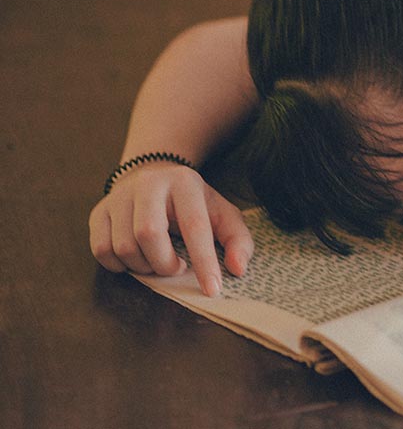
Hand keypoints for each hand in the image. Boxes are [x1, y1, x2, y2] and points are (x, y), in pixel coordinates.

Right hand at [89, 163, 252, 296]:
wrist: (154, 179)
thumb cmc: (193, 205)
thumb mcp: (222, 215)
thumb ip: (237, 240)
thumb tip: (237, 269)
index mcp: (184, 182)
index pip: (194, 225)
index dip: (204, 261)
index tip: (212, 289)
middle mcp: (148, 184)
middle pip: (148, 235)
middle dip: (164, 263)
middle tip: (177, 268)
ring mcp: (119, 197)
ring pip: (124, 246)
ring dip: (144, 266)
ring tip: (158, 259)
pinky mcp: (98, 212)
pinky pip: (102, 251)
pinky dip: (120, 266)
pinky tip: (137, 257)